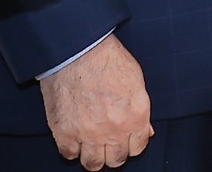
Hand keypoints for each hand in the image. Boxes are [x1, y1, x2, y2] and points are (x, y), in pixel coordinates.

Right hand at [41, 34, 151, 169]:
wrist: (79, 50)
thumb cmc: (108, 60)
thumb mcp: (136, 82)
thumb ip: (141, 111)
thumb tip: (146, 131)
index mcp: (136, 116)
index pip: (137, 148)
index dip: (132, 144)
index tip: (126, 140)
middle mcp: (114, 129)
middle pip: (116, 160)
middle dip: (114, 153)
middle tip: (109, 143)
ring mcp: (88, 133)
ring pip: (93, 164)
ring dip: (94, 156)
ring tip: (92, 145)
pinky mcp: (64, 132)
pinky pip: (69, 154)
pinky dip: (72, 149)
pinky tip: (75, 138)